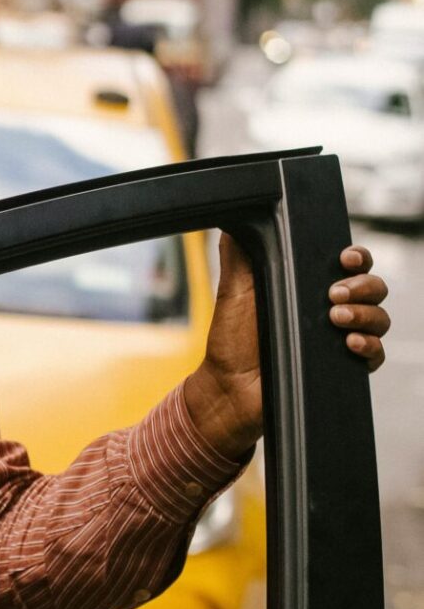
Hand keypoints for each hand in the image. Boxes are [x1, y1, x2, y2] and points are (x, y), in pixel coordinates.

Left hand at [182, 237, 390, 460]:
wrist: (229, 388)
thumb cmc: (232, 340)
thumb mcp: (234, 291)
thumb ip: (241, 254)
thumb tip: (240, 219)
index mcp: (310, 287)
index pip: (351, 265)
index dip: (357, 258)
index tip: (344, 259)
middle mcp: (331, 310)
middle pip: (374, 287)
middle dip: (362, 286)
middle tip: (334, 295)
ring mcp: (340, 338)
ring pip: (380, 318)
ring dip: (366, 315)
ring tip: (336, 319)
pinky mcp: (342, 367)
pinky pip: (375, 354)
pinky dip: (370, 347)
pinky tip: (350, 344)